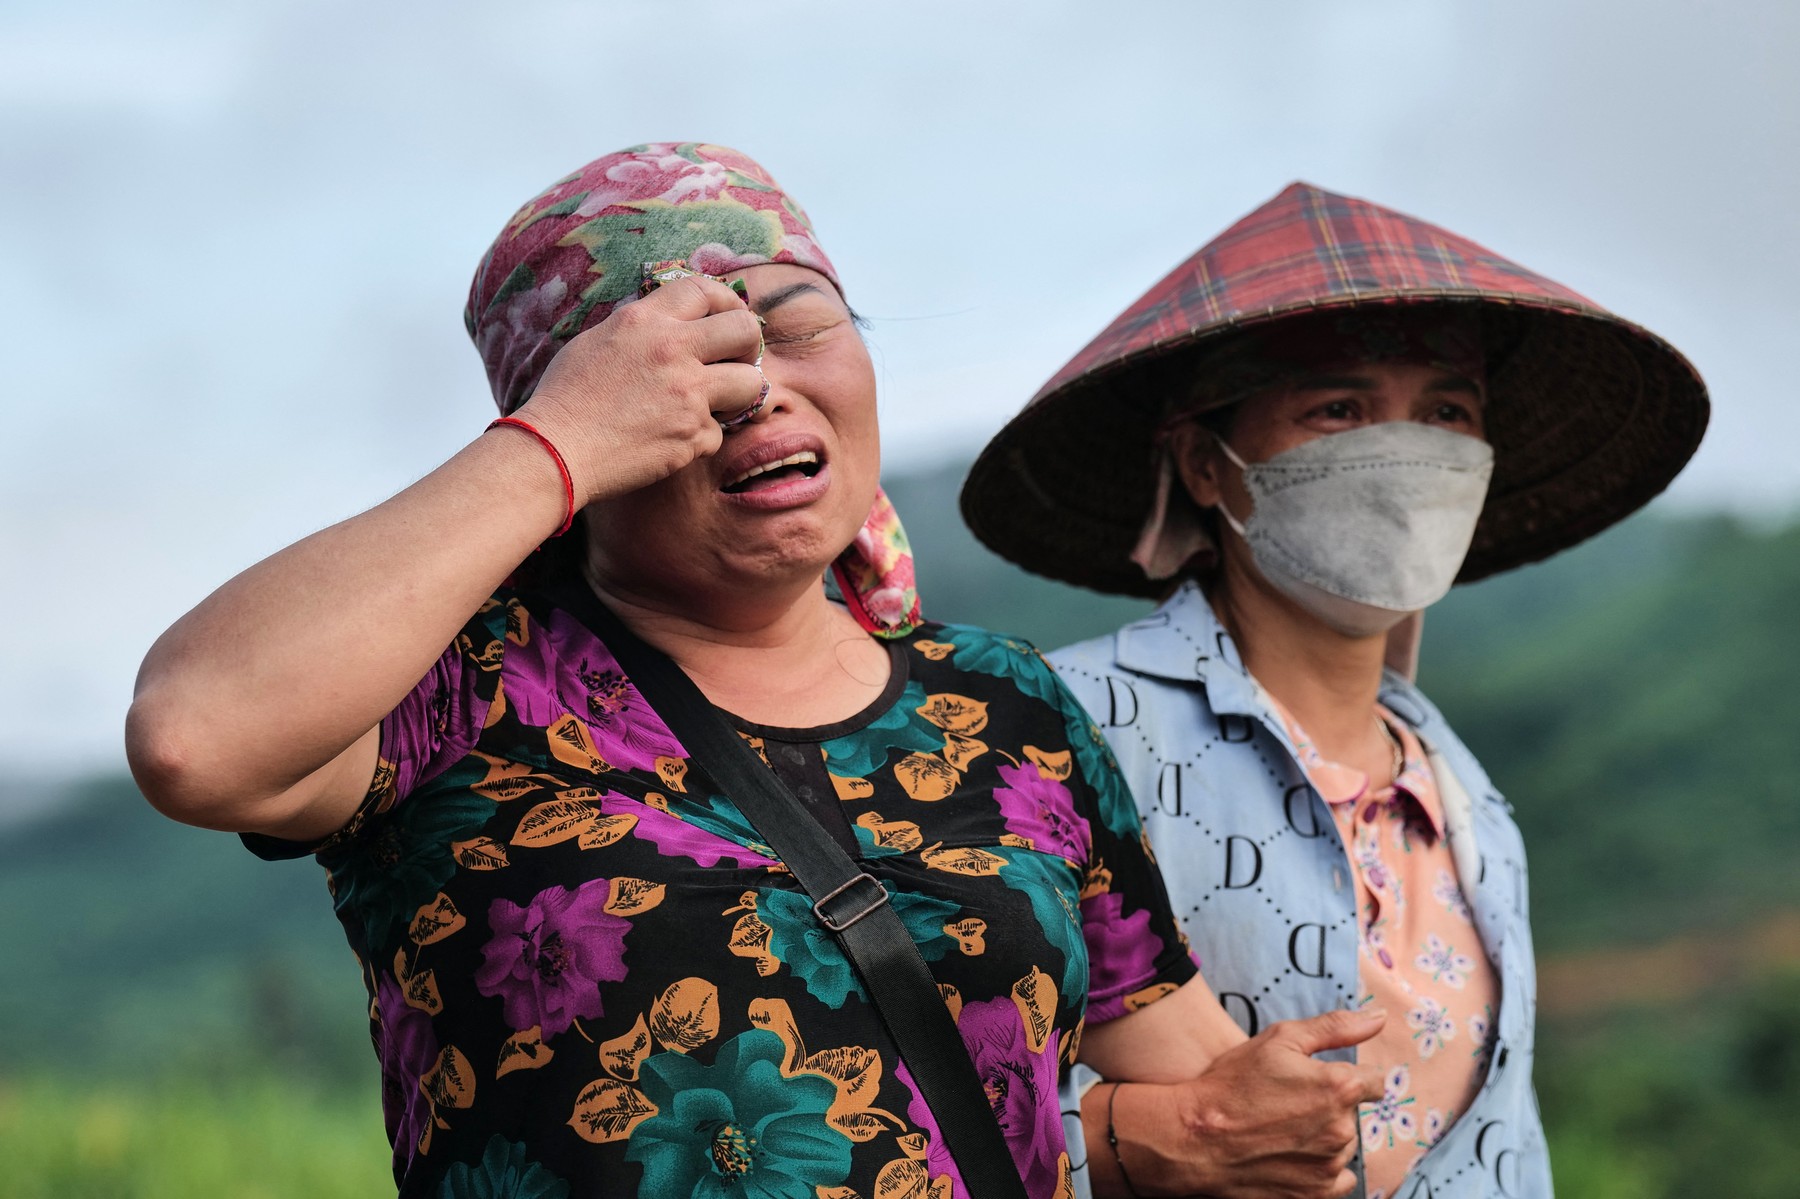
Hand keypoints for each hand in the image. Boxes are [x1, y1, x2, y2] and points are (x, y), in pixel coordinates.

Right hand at [511, 274, 765, 504]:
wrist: (556, 450)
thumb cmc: (566, 398)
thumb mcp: (598, 341)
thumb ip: (642, 330)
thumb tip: (676, 326)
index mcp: (644, 320)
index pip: (705, 290)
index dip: (727, 303)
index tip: (730, 319)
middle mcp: (672, 349)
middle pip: (746, 330)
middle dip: (751, 346)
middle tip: (739, 362)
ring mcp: (687, 393)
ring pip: (751, 384)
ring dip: (738, 396)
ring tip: (715, 404)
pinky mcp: (692, 434)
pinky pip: (718, 432)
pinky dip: (699, 438)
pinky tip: (671, 439)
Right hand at [1114, 1008, 1386, 1198]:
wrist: (1193, 1136)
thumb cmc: (1233, 1083)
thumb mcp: (1279, 1040)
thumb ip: (1335, 1028)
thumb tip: (1379, 1018)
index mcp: (1339, 1088)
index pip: (1376, 1082)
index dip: (1348, 1077)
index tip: (1319, 1080)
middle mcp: (1342, 1130)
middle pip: (1353, 1114)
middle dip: (1330, 1107)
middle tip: (1287, 1104)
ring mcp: (1329, 1167)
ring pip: (1343, 1146)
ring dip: (1324, 1137)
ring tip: (1282, 1129)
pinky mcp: (1316, 1194)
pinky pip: (1337, 1179)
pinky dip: (1319, 1168)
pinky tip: (1289, 1155)